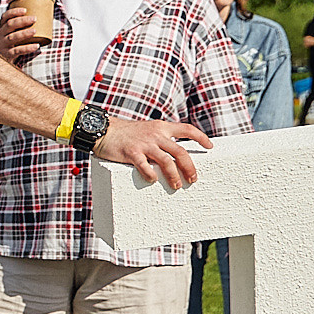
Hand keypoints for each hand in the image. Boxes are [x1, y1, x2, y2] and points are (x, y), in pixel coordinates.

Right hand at [0, 6, 50, 64]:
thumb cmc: (10, 46)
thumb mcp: (10, 35)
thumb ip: (20, 28)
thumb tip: (43, 20)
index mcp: (2, 28)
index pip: (5, 17)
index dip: (14, 12)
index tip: (25, 10)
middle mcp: (0, 35)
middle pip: (10, 25)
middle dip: (22, 20)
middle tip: (34, 18)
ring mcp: (3, 45)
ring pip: (12, 37)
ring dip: (24, 33)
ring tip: (34, 30)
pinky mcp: (7, 55)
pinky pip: (17, 51)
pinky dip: (27, 48)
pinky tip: (36, 46)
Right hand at [92, 119, 208, 186]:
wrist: (103, 129)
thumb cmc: (125, 133)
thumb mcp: (147, 129)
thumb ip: (160, 138)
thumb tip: (174, 154)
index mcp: (161, 127)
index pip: (187, 129)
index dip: (201, 138)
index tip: (210, 147)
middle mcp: (155, 135)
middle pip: (180, 152)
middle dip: (190, 167)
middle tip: (193, 179)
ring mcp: (144, 144)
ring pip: (166, 161)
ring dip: (174, 175)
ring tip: (177, 185)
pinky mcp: (131, 153)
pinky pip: (144, 166)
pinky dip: (151, 175)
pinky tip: (153, 180)